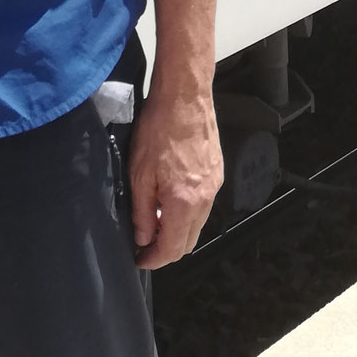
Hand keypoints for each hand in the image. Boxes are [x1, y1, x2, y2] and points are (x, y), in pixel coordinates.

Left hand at [129, 88, 222, 268]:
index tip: (140, 259)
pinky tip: (170, 201)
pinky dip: (188, 213)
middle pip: (189, 242)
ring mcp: (214, 186)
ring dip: (177, 231)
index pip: (171, 248)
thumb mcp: (139, 173)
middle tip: (145, 246)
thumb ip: (141, 211)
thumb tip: (143, 238)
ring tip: (154, 222)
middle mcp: (205, 199)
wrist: (185, 97)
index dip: (154, 260)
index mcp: (184, 202)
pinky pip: (204, 206)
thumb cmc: (158, 129)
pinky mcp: (217, 173)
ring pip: (198, 225)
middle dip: (167, 251)